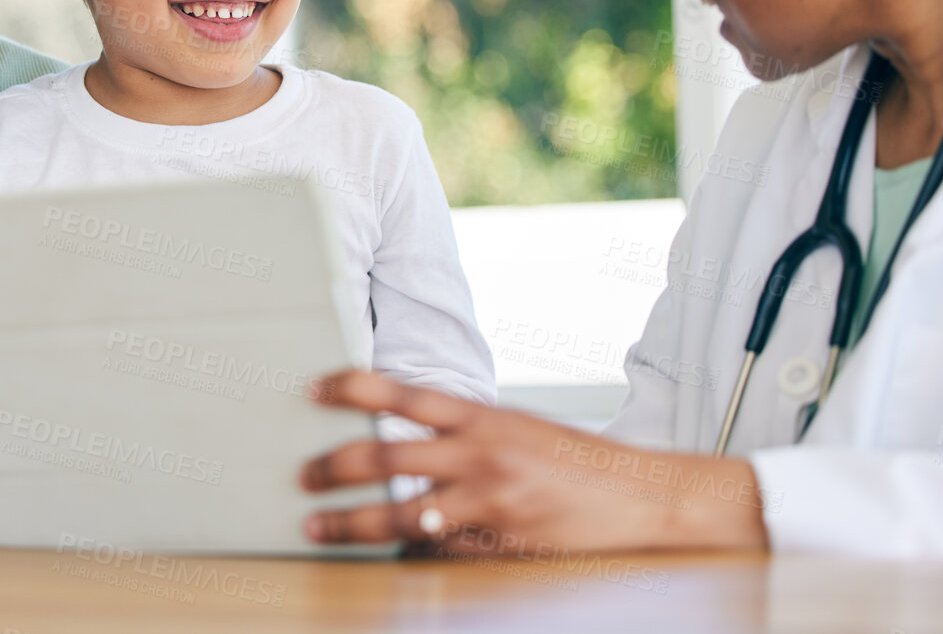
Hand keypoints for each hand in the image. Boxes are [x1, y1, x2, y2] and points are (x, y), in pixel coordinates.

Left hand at [297, 370, 767, 553]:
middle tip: (303, 476)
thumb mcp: (517, 428)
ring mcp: (487, 500)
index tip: (312, 389)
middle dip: (334, 467)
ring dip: (350, 522)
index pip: (402, 392)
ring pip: (398, 513)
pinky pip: (437, 550)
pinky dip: (410, 551)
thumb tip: (407, 441)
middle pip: (385, 454)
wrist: (640, 497)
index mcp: (483, 415)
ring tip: (317, 525)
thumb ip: (464, 433)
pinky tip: (386, 555)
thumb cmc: (576, 462)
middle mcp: (480, 452)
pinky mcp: (498, 542)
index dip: (351, 387)